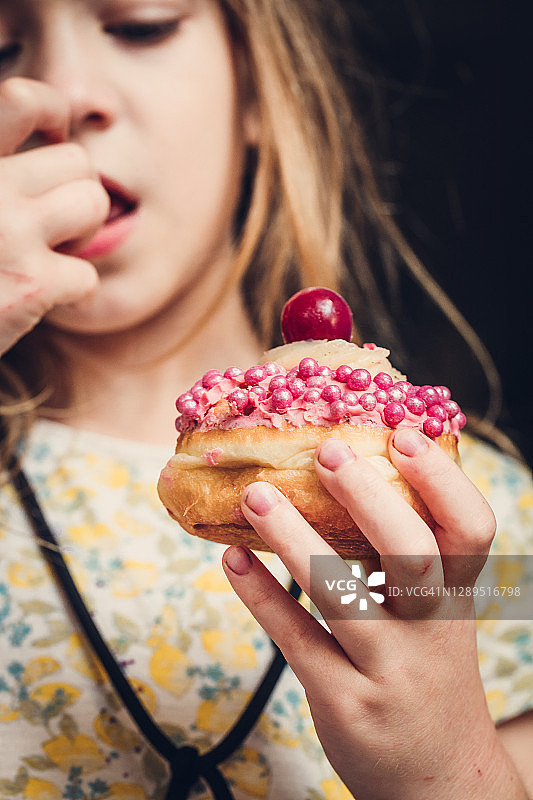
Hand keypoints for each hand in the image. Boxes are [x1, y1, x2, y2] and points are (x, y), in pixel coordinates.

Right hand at [0, 77, 108, 355]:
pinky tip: (48, 300)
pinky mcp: (30, 283)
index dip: (52, 114)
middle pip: (77, 161)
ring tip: (52, 252)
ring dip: (81, 233)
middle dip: (74, 193)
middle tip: (50, 223)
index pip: (22, 101)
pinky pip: (88, 275)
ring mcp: (7, 231)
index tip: (52, 137)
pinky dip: (75, 294)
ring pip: (92, 204)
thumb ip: (1, 174)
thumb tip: (56, 130)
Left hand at [222, 428, 526, 799]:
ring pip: (342, 595)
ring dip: (295, 539)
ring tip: (256, 496)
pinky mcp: (344, 702)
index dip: (440, 480)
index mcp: (458, 597)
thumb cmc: (428, 674)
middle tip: (328, 450)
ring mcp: (389, 670)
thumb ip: (408, 558)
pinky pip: (297, 641)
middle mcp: (431, 630)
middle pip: (411, 555)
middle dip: (369, 497)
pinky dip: (262, 597)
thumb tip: (357, 473)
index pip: (471, 530)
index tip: (403, 435)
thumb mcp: (437, 618)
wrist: (439, 783)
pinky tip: (234, 560)